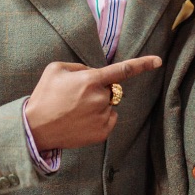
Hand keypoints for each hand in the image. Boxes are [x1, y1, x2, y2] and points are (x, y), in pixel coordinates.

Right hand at [26, 55, 162, 149]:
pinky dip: (99, 119)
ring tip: (74, 111)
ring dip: (97, 105)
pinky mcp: (102, 132)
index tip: (158, 61)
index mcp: (91, 80)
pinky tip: (81, 121)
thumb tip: (94, 73)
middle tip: (76, 97)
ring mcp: (102, 117)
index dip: (142, 64)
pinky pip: (109, 119)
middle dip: (99, 90)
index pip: (123, 70)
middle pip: (110, 89)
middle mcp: (100, 98)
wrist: (35, 128)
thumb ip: (80, 67)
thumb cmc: (44, 95)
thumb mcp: (56, 69)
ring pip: (109, 105)